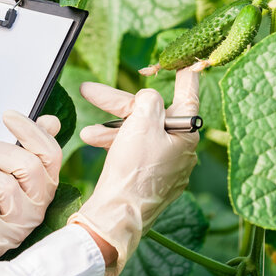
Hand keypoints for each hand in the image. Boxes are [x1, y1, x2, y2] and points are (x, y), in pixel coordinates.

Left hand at [0, 110, 61, 264]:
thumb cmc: (0, 199)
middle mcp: (40, 203)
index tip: (7, 115)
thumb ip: (33, 146)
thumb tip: (50, 121)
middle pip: (29, 166)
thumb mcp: (17, 172)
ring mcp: (22, 223)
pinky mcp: (0, 238)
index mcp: (47, 182)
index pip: (50, 152)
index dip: (30, 131)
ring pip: (5, 187)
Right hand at [68, 69, 199, 275]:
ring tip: (87, 132)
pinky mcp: (149, 177)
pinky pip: (133, 151)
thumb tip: (148, 99)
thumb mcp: (142, 124)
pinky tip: (93, 142)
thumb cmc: (134, 172)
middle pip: (150, 114)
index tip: (186, 60)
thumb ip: (148, 101)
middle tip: (91, 90)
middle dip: (118, 105)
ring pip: (137, 134)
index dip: (182, 74)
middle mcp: (180, 148)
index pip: (187, 94)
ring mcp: (165, 165)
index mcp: (187, 133)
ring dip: (110, 128)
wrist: (117, 215)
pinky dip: (115, 145)